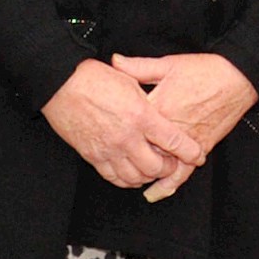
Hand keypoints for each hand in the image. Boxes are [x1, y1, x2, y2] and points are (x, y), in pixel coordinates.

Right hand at [44, 60, 213, 191]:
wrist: (62, 85)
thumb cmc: (96, 78)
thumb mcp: (131, 81)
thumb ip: (149, 97)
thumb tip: (161, 109)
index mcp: (141, 115)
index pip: (174, 141)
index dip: (190, 152)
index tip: (197, 155)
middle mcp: (127, 137)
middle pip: (156, 166)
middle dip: (169, 168)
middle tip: (171, 162)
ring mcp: (109, 149)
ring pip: (135, 177)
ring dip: (147, 176)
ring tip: (151, 168)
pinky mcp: (93, 156)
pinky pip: (114, 178)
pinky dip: (126, 180)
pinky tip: (131, 173)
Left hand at [117, 53, 258, 200]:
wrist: (237, 78)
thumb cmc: (204, 69)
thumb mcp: (168, 64)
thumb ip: (139, 66)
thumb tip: (114, 61)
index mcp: (158, 105)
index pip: (128, 122)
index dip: (114, 125)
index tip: (102, 126)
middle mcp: (170, 128)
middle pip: (140, 148)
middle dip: (125, 153)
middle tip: (110, 156)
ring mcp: (185, 141)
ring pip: (158, 165)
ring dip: (143, 174)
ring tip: (129, 180)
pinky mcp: (199, 148)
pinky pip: (182, 173)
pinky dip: (168, 185)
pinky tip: (156, 193)